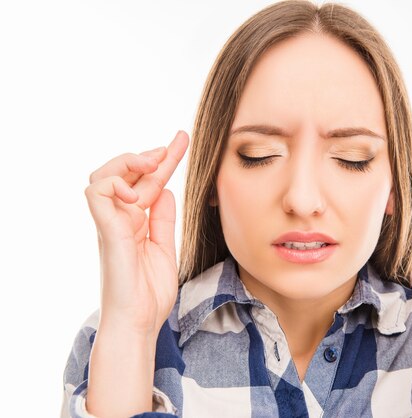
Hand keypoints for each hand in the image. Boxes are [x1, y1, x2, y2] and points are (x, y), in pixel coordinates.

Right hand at [84, 130, 188, 336]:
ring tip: (152, 164)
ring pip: (103, 175)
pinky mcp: (107, 232)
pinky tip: (137, 192)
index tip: (182, 139)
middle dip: (149, 154)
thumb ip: (162, 220)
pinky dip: (115, 184)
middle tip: (171, 148)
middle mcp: (120, 219)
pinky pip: (96, 194)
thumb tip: (165, 190)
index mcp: (135, 222)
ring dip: (127, 163)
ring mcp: (111, 224)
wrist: (139, 323)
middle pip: (125, 173)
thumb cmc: (149, 293)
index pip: (149, 182)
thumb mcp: (164, 248)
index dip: (165, 159)